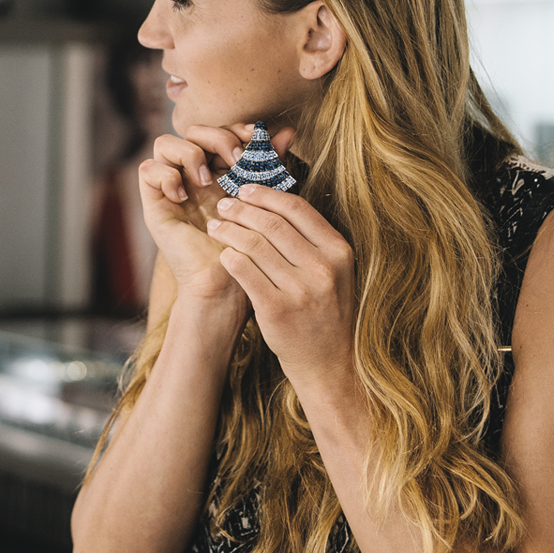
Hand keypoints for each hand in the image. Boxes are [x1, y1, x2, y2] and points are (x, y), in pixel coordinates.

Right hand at [138, 124, 294, 303]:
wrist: (228, 282)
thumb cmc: (249, 246)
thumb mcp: (262, 198)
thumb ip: (271, 166)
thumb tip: (289, 130)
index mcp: (220, 172)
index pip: (219, 131)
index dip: (234, 128)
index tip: (255, 138)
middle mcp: (193, 177)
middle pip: (192, 131)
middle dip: (217, 137)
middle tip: (235, 160)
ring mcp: (172, 189)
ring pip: (165, 144)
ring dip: (189, 154)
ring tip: (206, 180)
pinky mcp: (155, 205)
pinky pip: (147, 169)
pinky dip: (166, 174)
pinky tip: (184, 195)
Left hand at [205, 184, 356, 398]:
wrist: (329, 363)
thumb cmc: (325, 312)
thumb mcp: (334, 272)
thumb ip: (312, 241)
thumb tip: (275, 203)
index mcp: (339, 251)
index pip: (297, 209)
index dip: (266, 195)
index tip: (246, 190)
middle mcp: (322, 268)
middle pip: (272, 223)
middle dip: (242, 209)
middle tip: (223, 204)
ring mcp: (300, 289)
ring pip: (253, 244)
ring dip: (229, 230)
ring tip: (215, 226)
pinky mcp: (276, 309)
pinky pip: (244, 271)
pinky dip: (229, 257)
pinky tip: (222, 254)